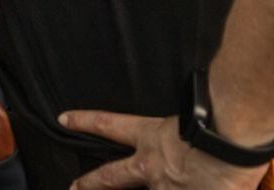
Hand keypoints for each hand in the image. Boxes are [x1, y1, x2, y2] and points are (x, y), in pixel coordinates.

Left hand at [61, 110, 268, 189]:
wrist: (231, 143)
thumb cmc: (218, 121)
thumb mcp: (189, 114)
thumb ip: (180, 122)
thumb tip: (187, 115)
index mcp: (150, 136)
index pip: (107, 124)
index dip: (84, 121)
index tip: (64, 119)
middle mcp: (151, 165)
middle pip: (111, 176)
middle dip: (89, 183)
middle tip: (74, 187)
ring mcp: (166, 188)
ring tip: (132, 188)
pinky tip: (188, 189)